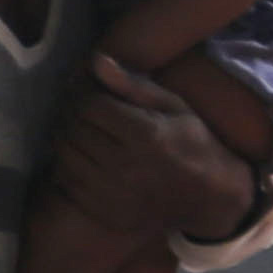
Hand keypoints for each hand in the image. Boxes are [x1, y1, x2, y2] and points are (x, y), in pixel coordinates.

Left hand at [45, 54, 258, 246]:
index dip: (84, 94)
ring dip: (66, 138)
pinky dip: (67, 165)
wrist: (208, 199)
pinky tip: (82, 158)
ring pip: (64, 155)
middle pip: (73, 129)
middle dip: (73, 114)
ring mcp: (111, 192)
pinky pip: (66, 182)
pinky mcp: (103, 211)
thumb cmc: (193, 144)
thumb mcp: (174, 107)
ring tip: (81, 132)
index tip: (90, 93)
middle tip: (82, 111)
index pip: (90, 106)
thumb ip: (133, 85)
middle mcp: (124, 165)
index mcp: (143, 134)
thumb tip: (96, 61)